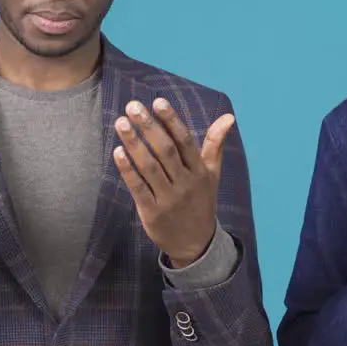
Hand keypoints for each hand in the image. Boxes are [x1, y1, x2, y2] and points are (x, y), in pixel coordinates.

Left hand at [112, 98, 233, 267]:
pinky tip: (118, 152)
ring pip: (149, 167)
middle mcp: (185, 183)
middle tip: (132, 106)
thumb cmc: (201, 202)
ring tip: (121, 123)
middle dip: (148, 127)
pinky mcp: (152, 212)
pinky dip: (128, 170)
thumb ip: (215, 144)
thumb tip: (229, 116)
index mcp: (199, 171)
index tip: (158, 101)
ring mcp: (168, 198)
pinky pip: (138, 188)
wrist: (195, 244)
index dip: (171, 120)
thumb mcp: (212, 174)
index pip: (185, 141)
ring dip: (134, 144)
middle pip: (165, 150)